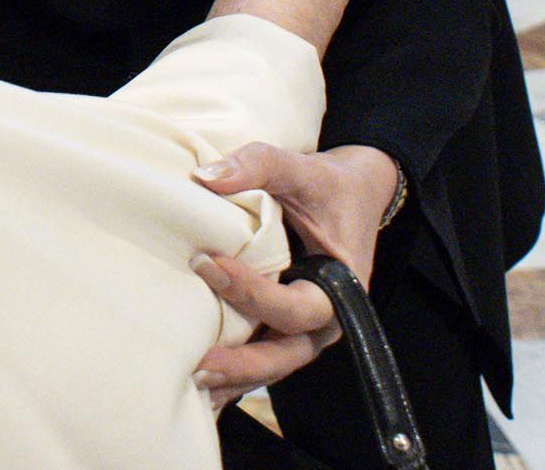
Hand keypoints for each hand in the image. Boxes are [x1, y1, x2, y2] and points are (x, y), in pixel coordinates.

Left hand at [186, 141, 401, 398]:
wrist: (352, 193)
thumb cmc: (328, 184)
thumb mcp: (300, 168)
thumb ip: (257, 165)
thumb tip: (203, 177)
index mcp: (341, 287)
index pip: (295, 307)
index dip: (252, 293)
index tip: (208, 264)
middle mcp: (325, 317)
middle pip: (286, 354)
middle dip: (244, 364)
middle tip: (199, 363)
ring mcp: (304, 327)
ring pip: (272, 363)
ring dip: (235, 376)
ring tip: (192, 379)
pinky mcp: (284, 325)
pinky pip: (261, 353)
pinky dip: (234, 368)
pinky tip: (198, 379)